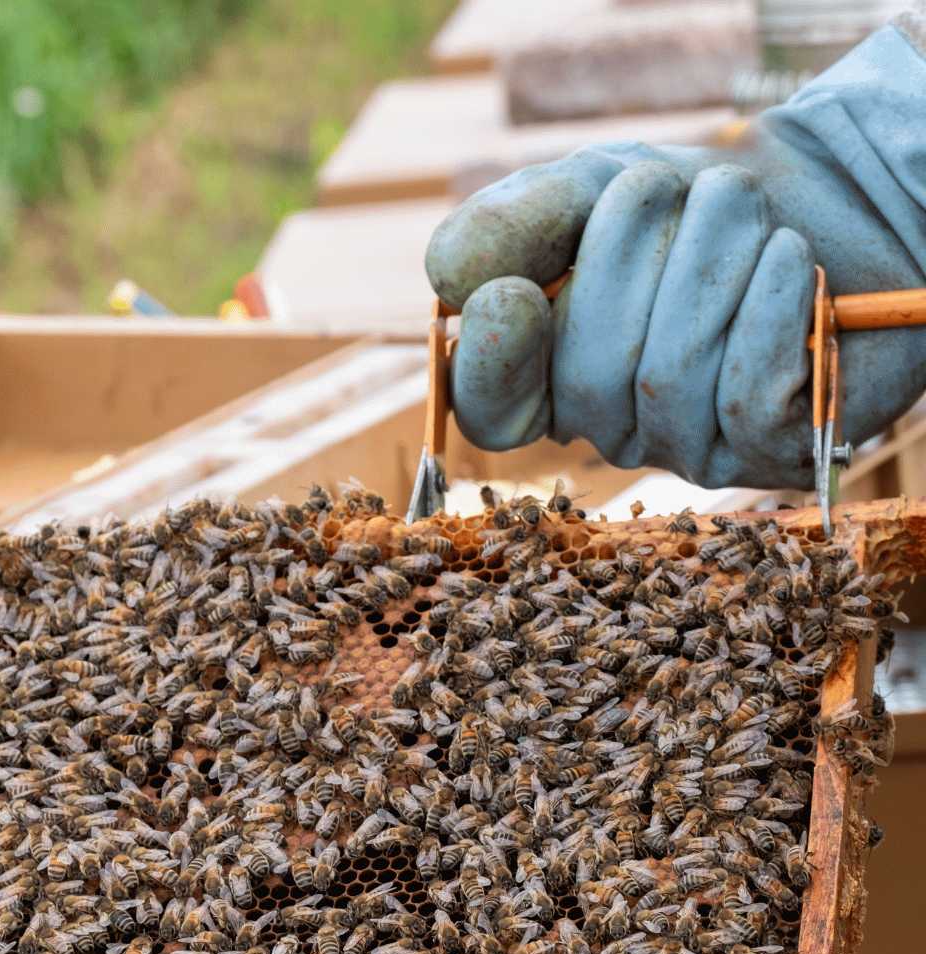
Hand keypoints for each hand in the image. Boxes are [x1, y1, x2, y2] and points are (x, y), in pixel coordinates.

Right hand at [424, 21, 925, 489]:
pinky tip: (785, 259)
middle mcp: (610, 425)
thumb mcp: (586, 190)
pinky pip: (743, 394)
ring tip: (743, 209)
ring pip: (668, 377)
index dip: (492, 365)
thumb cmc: (685, 209)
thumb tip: (449, 278)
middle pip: (588, 375)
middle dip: (634, 256)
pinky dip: (765, 305)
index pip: (491, 410)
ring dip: (712, 260)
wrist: (819, 200)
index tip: (510, 293)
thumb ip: (515, 222)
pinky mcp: (768, 448)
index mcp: (548, 375)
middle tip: (681, 190)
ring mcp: (687, 447)